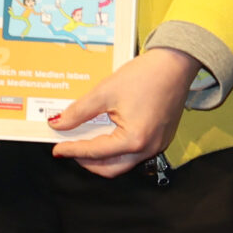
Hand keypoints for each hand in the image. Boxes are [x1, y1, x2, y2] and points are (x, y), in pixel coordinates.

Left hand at [47, 47, 194, 177]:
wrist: (175, 64)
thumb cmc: (145, 75)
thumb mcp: (105, 92)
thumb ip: (79, 112)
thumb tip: (59, 124)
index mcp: (134, 140)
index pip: (95, 152)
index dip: (73, 150)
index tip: (58, 148)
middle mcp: (148, 149)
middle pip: (110, 168)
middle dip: (87, 161)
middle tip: (70, 148)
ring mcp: (157, 146)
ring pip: (122, 162)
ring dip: (102, 156)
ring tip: (85, 140)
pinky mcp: (160, 139)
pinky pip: (134, 152)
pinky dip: (116, 148)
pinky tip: (105, 133)